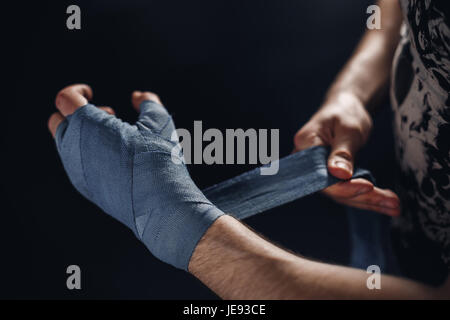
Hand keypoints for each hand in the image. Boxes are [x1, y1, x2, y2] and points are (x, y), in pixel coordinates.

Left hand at [48, 84, 223, 269]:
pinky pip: (76, 165)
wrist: (159, 204)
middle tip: (108, 116)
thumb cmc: (158, 158)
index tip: (91, 93)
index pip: (64, 99)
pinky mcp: (85, 188)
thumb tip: (138, 97)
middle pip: (58, 121)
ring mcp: (76, 171)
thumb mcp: (159, 121)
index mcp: (87, 126)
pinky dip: (88, 155)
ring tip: (116, 139)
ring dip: (83, 135)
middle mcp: (74, 148)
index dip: (76, 91)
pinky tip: (117, 159)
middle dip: (77, 113)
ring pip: (66, 145)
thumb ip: (148, 102)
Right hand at [293, 93, 399, 215]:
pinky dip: (367, 196)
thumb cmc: (344, 113)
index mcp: (304, 147)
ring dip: (369, 200)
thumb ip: (342, 153)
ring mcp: (317, 172)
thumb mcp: (348, 129)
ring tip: (394, 205)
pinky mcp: (329, 177)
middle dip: (363, 197)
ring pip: (342, 193)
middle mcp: (306, 163)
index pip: (320, 176)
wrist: (344, 108)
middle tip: (392, 203)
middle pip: (332, 189)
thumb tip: (339, 176)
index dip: (343, 186)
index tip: (368, 186)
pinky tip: (386, 201)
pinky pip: (346, 190)